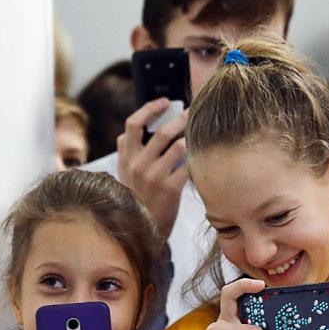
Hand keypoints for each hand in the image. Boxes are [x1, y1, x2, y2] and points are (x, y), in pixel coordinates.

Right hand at [116, 98, 189, 239]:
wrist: (142, 227)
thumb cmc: (137, 197)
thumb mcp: (125, 173)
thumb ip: (128, 150)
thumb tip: (136, 126)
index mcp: (126, 158)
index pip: (133, 124)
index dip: (149, 109)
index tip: (165, 102)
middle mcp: (138, 165)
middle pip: (161, 132)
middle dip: (180, 118)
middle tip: (192, 111)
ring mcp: (154, 177)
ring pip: (178, 147)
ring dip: (191, 138)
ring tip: (199, 134)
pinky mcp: (170, 189)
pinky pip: (188, 166)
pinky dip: (197, 159)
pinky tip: (203, 156)